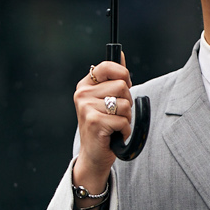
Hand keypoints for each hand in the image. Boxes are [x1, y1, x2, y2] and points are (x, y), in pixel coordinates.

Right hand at [72, 57, 131, 191]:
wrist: (93, 156)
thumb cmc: (103, 127)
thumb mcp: (106, 99)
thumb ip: (113, 78)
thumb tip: (121, 54)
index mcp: (85, 85)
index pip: (107, 66)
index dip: (122, 75)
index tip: (124, 86)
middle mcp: (82, 95)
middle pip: (122, 86)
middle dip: (127, 103)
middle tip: (116, 115)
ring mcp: (86, 108)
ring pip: (125, 105)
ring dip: (126, 119)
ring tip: (114, 126)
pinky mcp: (94, 122)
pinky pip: (123, 121)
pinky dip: (125, 131)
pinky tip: (114, 135)